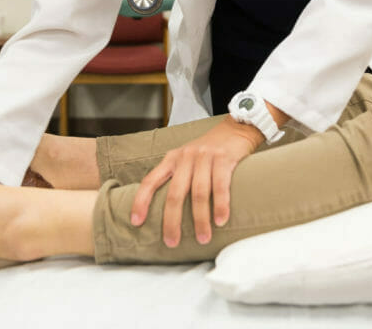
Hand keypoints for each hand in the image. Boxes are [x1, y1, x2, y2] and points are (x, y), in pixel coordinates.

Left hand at [130, 117, 262, 247]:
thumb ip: (177, 177)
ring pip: (198, 193)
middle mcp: (185, 156)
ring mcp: (205, 156)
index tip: (136, 222)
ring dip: (200, 219)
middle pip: (174, 193)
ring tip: (202, 239)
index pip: (150, 180)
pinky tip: (221, 220)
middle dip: (172, 221)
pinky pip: (220, 185)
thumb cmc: (209, 150)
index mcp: (172, 158)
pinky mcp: (224, 158)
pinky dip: (220, 205)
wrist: (235, 128)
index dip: (141, 201)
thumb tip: (167, 212)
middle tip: (172, 243)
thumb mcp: (187, 158)